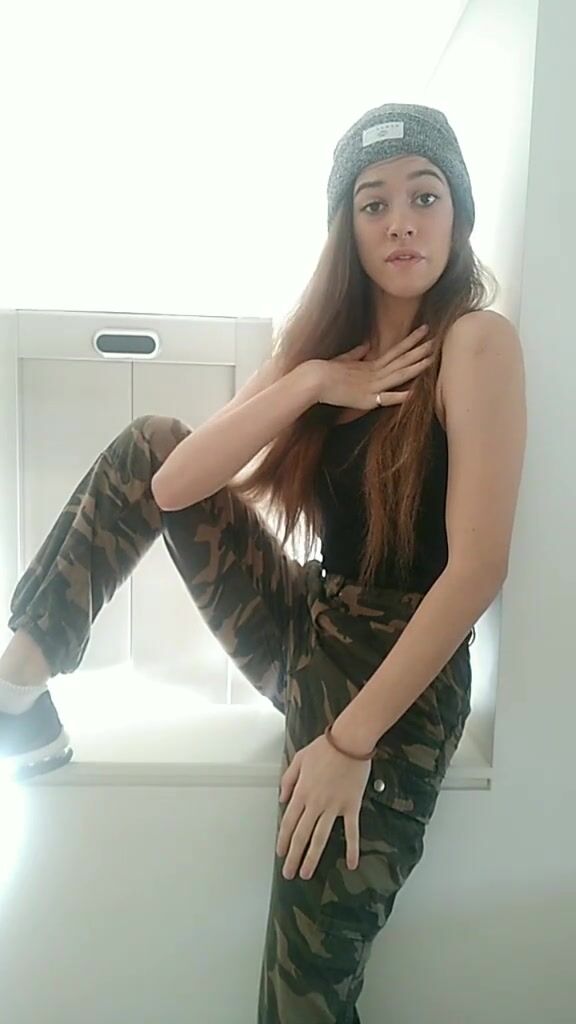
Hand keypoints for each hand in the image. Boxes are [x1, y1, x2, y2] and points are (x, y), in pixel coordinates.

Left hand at [276, 733, 370, 880]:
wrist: (350, 741)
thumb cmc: (325, 747)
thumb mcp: (299, 759)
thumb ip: (288, 780)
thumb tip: (282, 798)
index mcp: (302, 792)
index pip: (288, 822)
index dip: (283, 840)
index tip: (280, 854)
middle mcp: (316, 803)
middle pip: (301, 835)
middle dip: (294, 856)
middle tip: (289, 873)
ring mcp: (334, 806)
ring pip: (320, 837)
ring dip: (313, 857)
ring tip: (307, 873)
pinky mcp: (351, 806)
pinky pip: (351, 831)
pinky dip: (352, 848)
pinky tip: (351, 864)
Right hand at [310, 324, 434, 410]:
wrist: (311, 380)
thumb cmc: (322, 371)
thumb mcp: (343, 361)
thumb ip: (356, 354)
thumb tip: (366, 346)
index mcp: (370, 365)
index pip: (396, 351)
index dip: (411, 341)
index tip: (425, 330)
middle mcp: (374, 374)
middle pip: (401, 360)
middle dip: (420, 350)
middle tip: (437, 339)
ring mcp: (371, 386)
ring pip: (398, 375)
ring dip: (416, 367)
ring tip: (431, 359)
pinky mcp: (366, 400)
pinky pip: (386, 398)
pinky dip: (400, 396)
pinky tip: (414, 393)